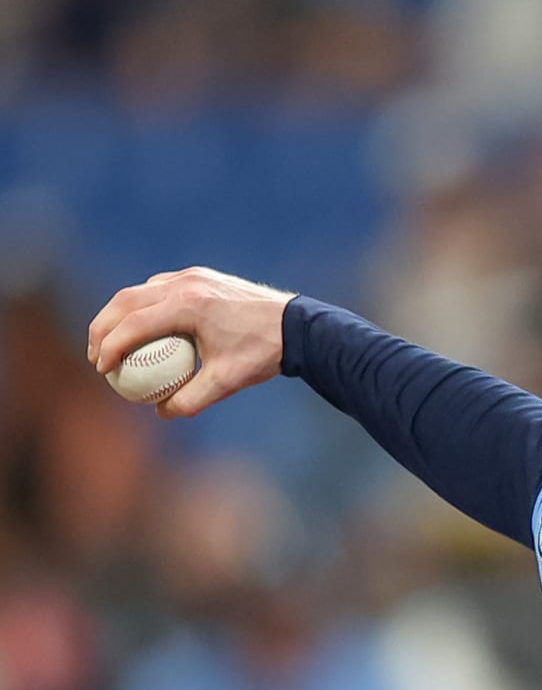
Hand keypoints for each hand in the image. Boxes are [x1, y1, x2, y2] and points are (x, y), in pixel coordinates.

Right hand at [88, 267, 294, 419]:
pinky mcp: (200, 277)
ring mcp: (193, 276)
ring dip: (119, 314)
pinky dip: (143, 306)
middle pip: (126, 300)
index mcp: (188, 305)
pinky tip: (140, 329)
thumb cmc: (263, 353)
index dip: (110, 346)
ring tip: (110, 343)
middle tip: (95, 356)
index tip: (102, 369)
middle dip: (102, 328)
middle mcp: (186, 283)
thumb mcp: (228, 381)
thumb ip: (192, 399)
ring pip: (140, 291)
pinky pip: (160, 288)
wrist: (298, 326)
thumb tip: (161, 413)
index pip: (133, 323)